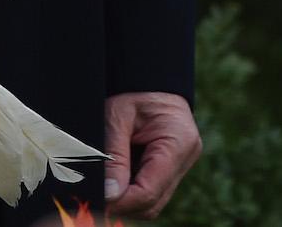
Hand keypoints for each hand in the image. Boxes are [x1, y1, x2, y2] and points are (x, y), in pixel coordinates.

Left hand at [103, 90, 200, 218]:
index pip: (150, 191)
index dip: (121, 201)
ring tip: (106, 182)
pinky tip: (117, 176)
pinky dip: (132, 190)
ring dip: (127, 199)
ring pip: (152, 203)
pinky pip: (152, 191)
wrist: (150, 77)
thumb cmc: (133, 90)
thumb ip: (114, 157)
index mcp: (178, 142)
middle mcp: (186, 157)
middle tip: (95, 194)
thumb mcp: (117, 117)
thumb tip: (109, 195)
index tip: (96, 198)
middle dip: (123, 203)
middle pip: (153, 203)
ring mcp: (182, 164)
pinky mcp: (173, 167)